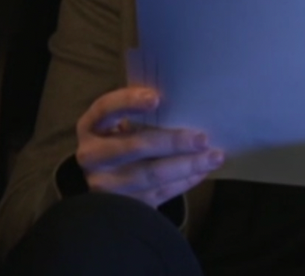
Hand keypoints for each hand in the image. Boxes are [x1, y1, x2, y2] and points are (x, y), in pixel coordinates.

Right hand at [75, 86, 223, 207]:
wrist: (105, 184)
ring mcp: (106, 184)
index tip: (156, 98)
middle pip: (136, 146)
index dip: (129, 102)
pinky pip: (160, 192)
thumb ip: (140, 113)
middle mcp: (92, 156)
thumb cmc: (120, 140)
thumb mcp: (119, 124)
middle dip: (174, 141)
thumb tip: (184, 100)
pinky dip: (184, 182)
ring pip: (152, 174)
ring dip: (187, 165)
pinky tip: (202, 172)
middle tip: (203, 138)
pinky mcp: (124, 205)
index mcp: (91, 127)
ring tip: (214, 157)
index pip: (105, 108)